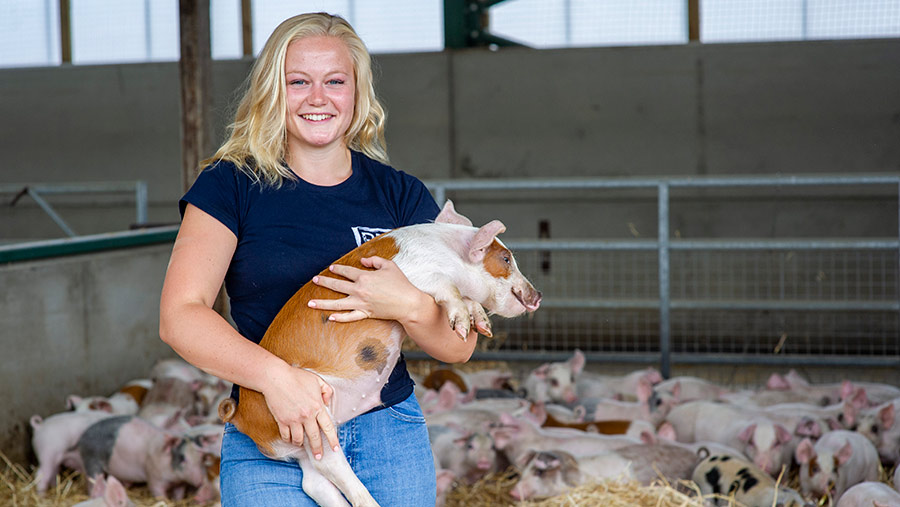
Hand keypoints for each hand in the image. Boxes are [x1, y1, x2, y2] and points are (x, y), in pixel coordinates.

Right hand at [261, 363, 338, 459]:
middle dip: (317, 449)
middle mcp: (307, 416)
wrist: (275, 378)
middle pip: (314, 437)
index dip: (333, 440)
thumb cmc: (296, 377)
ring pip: (299, 439)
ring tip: (302, 444)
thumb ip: (326, 391)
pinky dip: (288, 439)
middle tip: (318, 457)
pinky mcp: (282, 421)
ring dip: (301, 444)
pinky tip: (290, 439)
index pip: (328, 427)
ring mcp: (294, 420)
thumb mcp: (317, 380)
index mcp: (317, 406)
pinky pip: (286, 436)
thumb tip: (327, 402)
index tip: (335, 448)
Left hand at [307, 256, 423, 322]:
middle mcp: (360, 290)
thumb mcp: (389, 266)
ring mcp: (361, 303)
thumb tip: (362, 261)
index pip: (347, 271)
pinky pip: (350, 317)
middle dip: (324, 282)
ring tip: (310, 303)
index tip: (331, 268)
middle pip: (337, 286)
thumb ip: (374, 261)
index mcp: (365, 277)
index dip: (338, 269)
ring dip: (322, 303)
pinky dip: (340, 318)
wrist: (408, 303)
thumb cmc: (401, 283)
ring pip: (337, 304)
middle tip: (315, 280)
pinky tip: (330, 317)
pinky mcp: (366, 314)